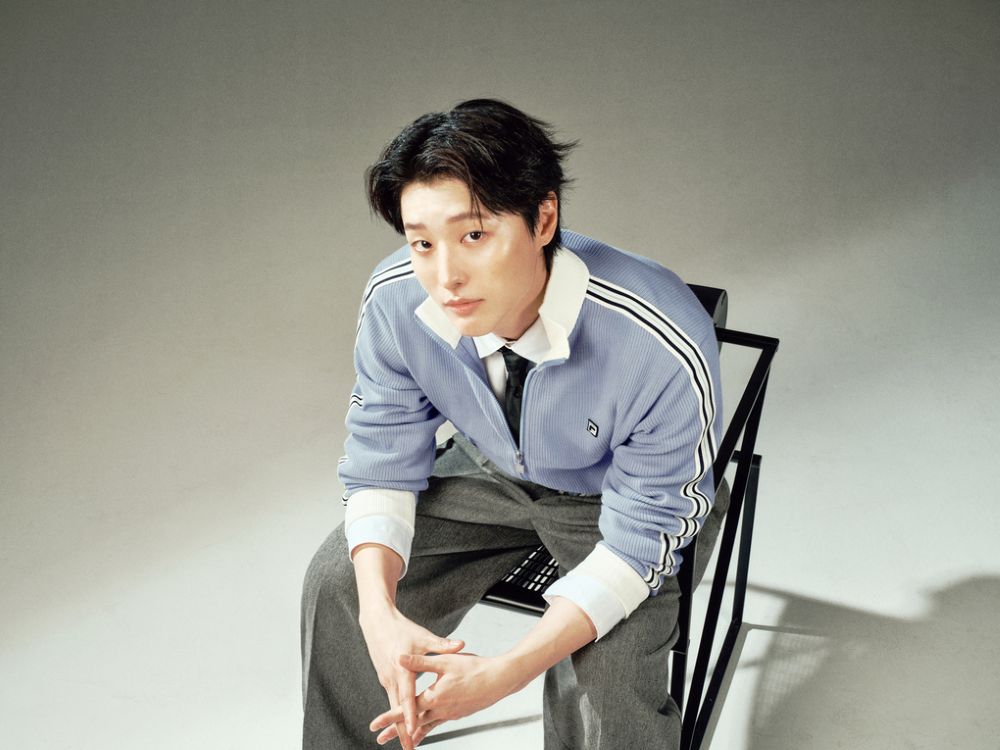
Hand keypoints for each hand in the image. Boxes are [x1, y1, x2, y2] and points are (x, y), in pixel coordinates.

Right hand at [358, 607, 464, 749]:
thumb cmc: (401, 629)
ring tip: (406, 742)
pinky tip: (401, 724)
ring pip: (393, 707)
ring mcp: (387, 679)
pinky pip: (392, 699)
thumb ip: (442, 645)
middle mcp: (392, 678)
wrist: (377, 623)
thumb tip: (460, 645)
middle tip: (408, 748)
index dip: (411, 715)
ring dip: (398, 725)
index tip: (414, 730)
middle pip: (397, 709)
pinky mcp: (386, 679)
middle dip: (402, 730)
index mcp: (402, 669)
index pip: (407, 697)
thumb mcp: (422, 637)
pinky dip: (396, 713)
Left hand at [370, 651, 519, 745]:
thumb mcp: (445, 661)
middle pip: (413, 722)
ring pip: (425, 725)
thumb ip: (420, 662)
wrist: (499, 680)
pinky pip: (438, 724)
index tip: (375, 724)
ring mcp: (449, 714)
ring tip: (400, 740)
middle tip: (380, 738)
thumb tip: (399, 658)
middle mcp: (440, 709)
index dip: (389, 716)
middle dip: (396, 730)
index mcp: (434, 697)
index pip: (406, 708)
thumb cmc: (474, 668)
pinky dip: (428, 729)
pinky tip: (424, 732)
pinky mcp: (457, 713)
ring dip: (411, 732)